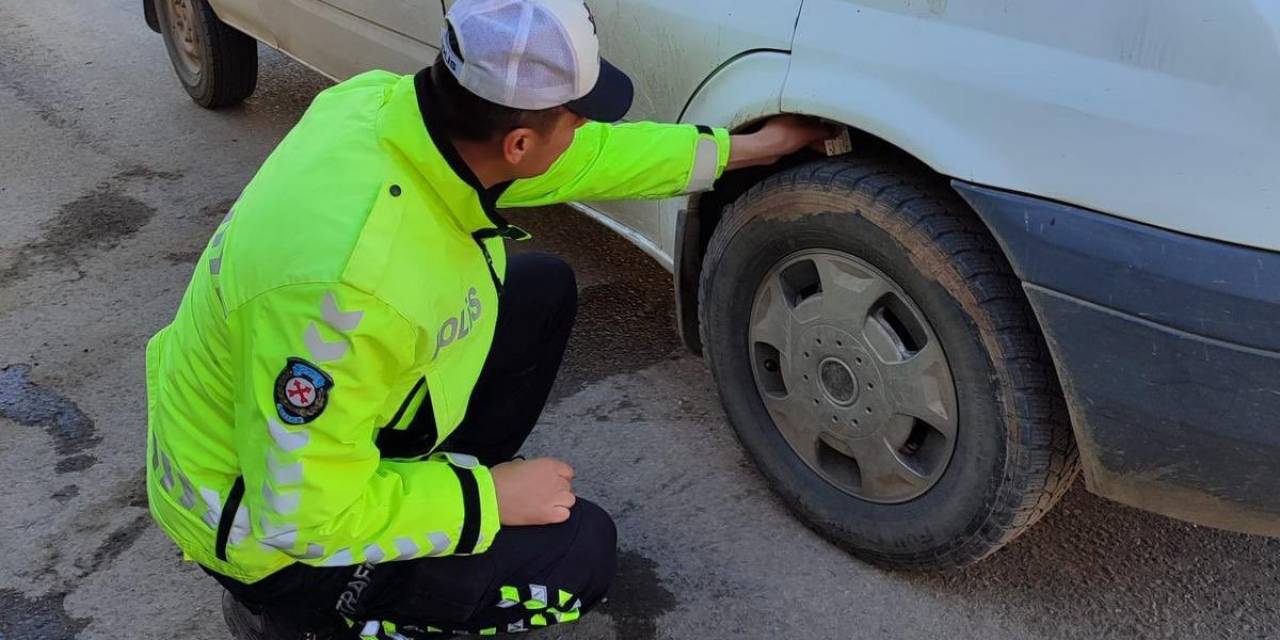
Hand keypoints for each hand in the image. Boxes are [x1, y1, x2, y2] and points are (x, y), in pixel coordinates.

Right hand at [491, 457, 575, 525]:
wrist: (490, 497)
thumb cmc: (499, 479)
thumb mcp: (517, 464)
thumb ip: (532, 468)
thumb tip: (532, 472)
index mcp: (548, 465)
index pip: (567, 471)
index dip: (560, 477)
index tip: (551, 481)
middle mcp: (555, 480)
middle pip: (567, 486)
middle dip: (558, 490)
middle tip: (543, 494)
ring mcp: (553, 498)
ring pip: (569, 500)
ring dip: (560, 502)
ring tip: (545, 504)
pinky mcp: (548, 515)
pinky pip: (565, 515)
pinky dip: (558, 515)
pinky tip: (547, 513)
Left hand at [726, 115, 840, 170]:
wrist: (763, 150)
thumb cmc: (777, 137)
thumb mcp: (807, 134)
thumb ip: (822, 132)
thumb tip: (834, 132)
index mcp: (796, 109)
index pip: (817, 111)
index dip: (828, 119)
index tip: (837, 126)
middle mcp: (792, 116)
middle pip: (813, 121)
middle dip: (824, 129)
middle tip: (835, 136)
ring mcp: (788, 127)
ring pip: (808, 131)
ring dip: (819, 137)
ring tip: (829, 143)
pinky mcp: (785, 138)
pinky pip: (803, 139)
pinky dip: (811, 143)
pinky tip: (818, 148)